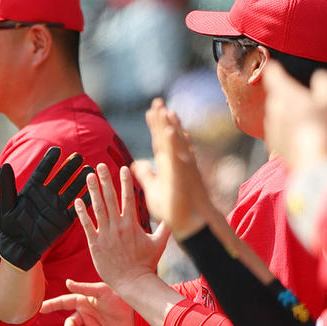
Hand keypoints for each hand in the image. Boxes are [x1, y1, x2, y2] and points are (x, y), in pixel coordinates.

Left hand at [0, 146, 91, 270]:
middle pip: (61, 177)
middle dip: (69, 167)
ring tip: (90, 169)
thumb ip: (7, 185)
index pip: (43, 171)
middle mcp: (46, 195)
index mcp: (32, 189)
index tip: (57, 150)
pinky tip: (93, 192)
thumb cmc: (9, 226)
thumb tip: (4, 165)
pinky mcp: (63, 220)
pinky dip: (84, 201)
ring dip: (80, 180)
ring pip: (71, 190)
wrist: (18, 248)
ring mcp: (56, 207)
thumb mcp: (7, 205)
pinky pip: (76, 209)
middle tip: (79, 156)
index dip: (50, 161)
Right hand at [39, 279, 136, 325]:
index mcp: (82, 302)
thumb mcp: (101, 290)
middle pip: (69, 324)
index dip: (51, 305)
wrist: (135, 312)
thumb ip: (83, 288)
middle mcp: (84, 314)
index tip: (41, 309)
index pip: (63, 303)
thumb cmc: (119, 297)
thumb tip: (67, 282)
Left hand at [73, 163, 169, 292]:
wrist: (132, 282)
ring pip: (97, 208)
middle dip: (105, 180)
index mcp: (132, 224)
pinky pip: (86, 225)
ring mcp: (105, 234)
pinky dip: (81, 213)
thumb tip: (176, 215)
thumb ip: (165, 227)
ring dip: (92, 191)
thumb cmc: (146, 263)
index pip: (129, 197)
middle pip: (110, 198)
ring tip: (88, 176)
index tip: (123, 167)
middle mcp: (118, 226)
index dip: (125, 181)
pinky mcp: (95, 244)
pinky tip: (77, 200)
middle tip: (99, 165)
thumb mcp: (159, 243)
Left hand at [132, 101, 211, 239]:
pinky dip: (177, 146)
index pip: (160, 141)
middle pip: (168, 138)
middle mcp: (176, 163)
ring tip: (166, 110)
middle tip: (157, 102)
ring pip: (176, 144)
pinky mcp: (185, 177)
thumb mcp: (153, 189)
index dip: (156, 126)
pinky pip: (181, 159)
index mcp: (168, 165)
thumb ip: (146, 175)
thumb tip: (136, 163)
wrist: (190, 223)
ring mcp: (183, 169)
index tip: (150, 111)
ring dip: (171, 127)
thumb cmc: (174, 208)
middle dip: (163, 120)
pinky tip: (173, 132)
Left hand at [262, 62, 326, 170]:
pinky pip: (280, 130)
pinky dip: (288, 129)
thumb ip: (324, 82)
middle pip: (276, 95)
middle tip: (302, 96)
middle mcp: (273, 108)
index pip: (274, 74)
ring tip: (307, 118)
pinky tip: (303, 134)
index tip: (274, 65)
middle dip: (286, 94)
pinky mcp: (273, 143)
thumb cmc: (322, 126)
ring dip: (288, 113)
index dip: (274, 67)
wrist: (311, 160)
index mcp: (285, 93)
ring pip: (278, 114)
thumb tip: (319, 75)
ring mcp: (271, 127)